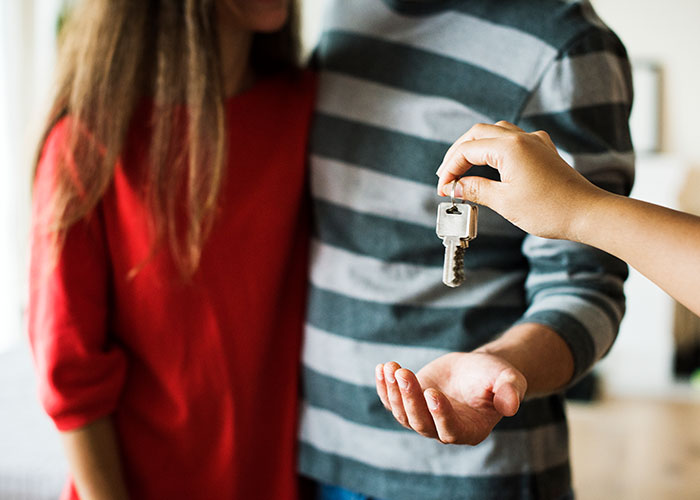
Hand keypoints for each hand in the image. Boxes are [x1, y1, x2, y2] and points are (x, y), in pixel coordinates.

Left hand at [375, 352, 526, 444]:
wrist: (477, 369)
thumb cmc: (496, 376)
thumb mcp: (508, 379)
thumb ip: (510, 391)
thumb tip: (512, 406)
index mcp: (470, 430)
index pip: (450, 430)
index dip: (439, 414)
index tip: (432, 392)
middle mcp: (444, 430)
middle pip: (421, 423)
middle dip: (410, 398)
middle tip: (404, 373)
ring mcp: (424, 418)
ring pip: (403, 413)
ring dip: (394, 391)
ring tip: (391, 367)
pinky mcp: (410, 404)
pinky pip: (392, 401)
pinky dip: (384, 387)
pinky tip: (382, 368)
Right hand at [435, 121, 604, 240]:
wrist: (587, 213)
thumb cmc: (549, 210)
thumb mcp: (505, 202)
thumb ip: (476, 190)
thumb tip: (456, 186)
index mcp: (509, 147)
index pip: (467, 150)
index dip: (450, 169)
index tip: (443, 189)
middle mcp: (522, 138)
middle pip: (477, 134)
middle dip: (458, 154)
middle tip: (446, 177)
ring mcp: (535, 142)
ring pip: (495, 133)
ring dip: (476, 147)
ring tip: (463, 169)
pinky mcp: (543, 151)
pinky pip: (513, 139)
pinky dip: (495, 148)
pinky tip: (492, 163)